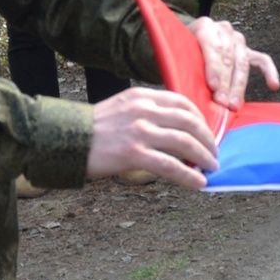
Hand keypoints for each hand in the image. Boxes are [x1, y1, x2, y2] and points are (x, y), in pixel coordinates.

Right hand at [85, 87, 217, 188]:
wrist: (64, 139)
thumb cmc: (92, 130)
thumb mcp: (122, 108)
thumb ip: (146, 112)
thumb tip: (175, 131)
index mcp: (141, 96)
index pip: (182, 102)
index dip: (200, 118)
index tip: (207, 132)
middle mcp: (143, 110)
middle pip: (189, 121)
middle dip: (207, 139)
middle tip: (214, 153)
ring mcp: (139, 131)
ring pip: (184, 142)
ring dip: (203, 157)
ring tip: (211, 167)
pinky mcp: (134, 153)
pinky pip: (170, 166)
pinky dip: (188, 175)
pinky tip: (198, 183)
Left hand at [187, 16, 277, 109]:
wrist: (185, 40)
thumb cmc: (178, 51)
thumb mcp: (174, 53)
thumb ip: (179, 65)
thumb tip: (182, 88)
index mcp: (204, 26)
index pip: (211, 45)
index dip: (212, 67)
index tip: (212, 86)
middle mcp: (223, 30)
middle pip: (228, 57)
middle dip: (225, 82)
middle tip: (222, 102)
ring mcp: (238, 40)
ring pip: (242, 62)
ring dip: (238, 85)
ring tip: (234, 104)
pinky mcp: (247, 51)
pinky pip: (262, 60)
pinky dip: (269, 72)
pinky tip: (273, 85)